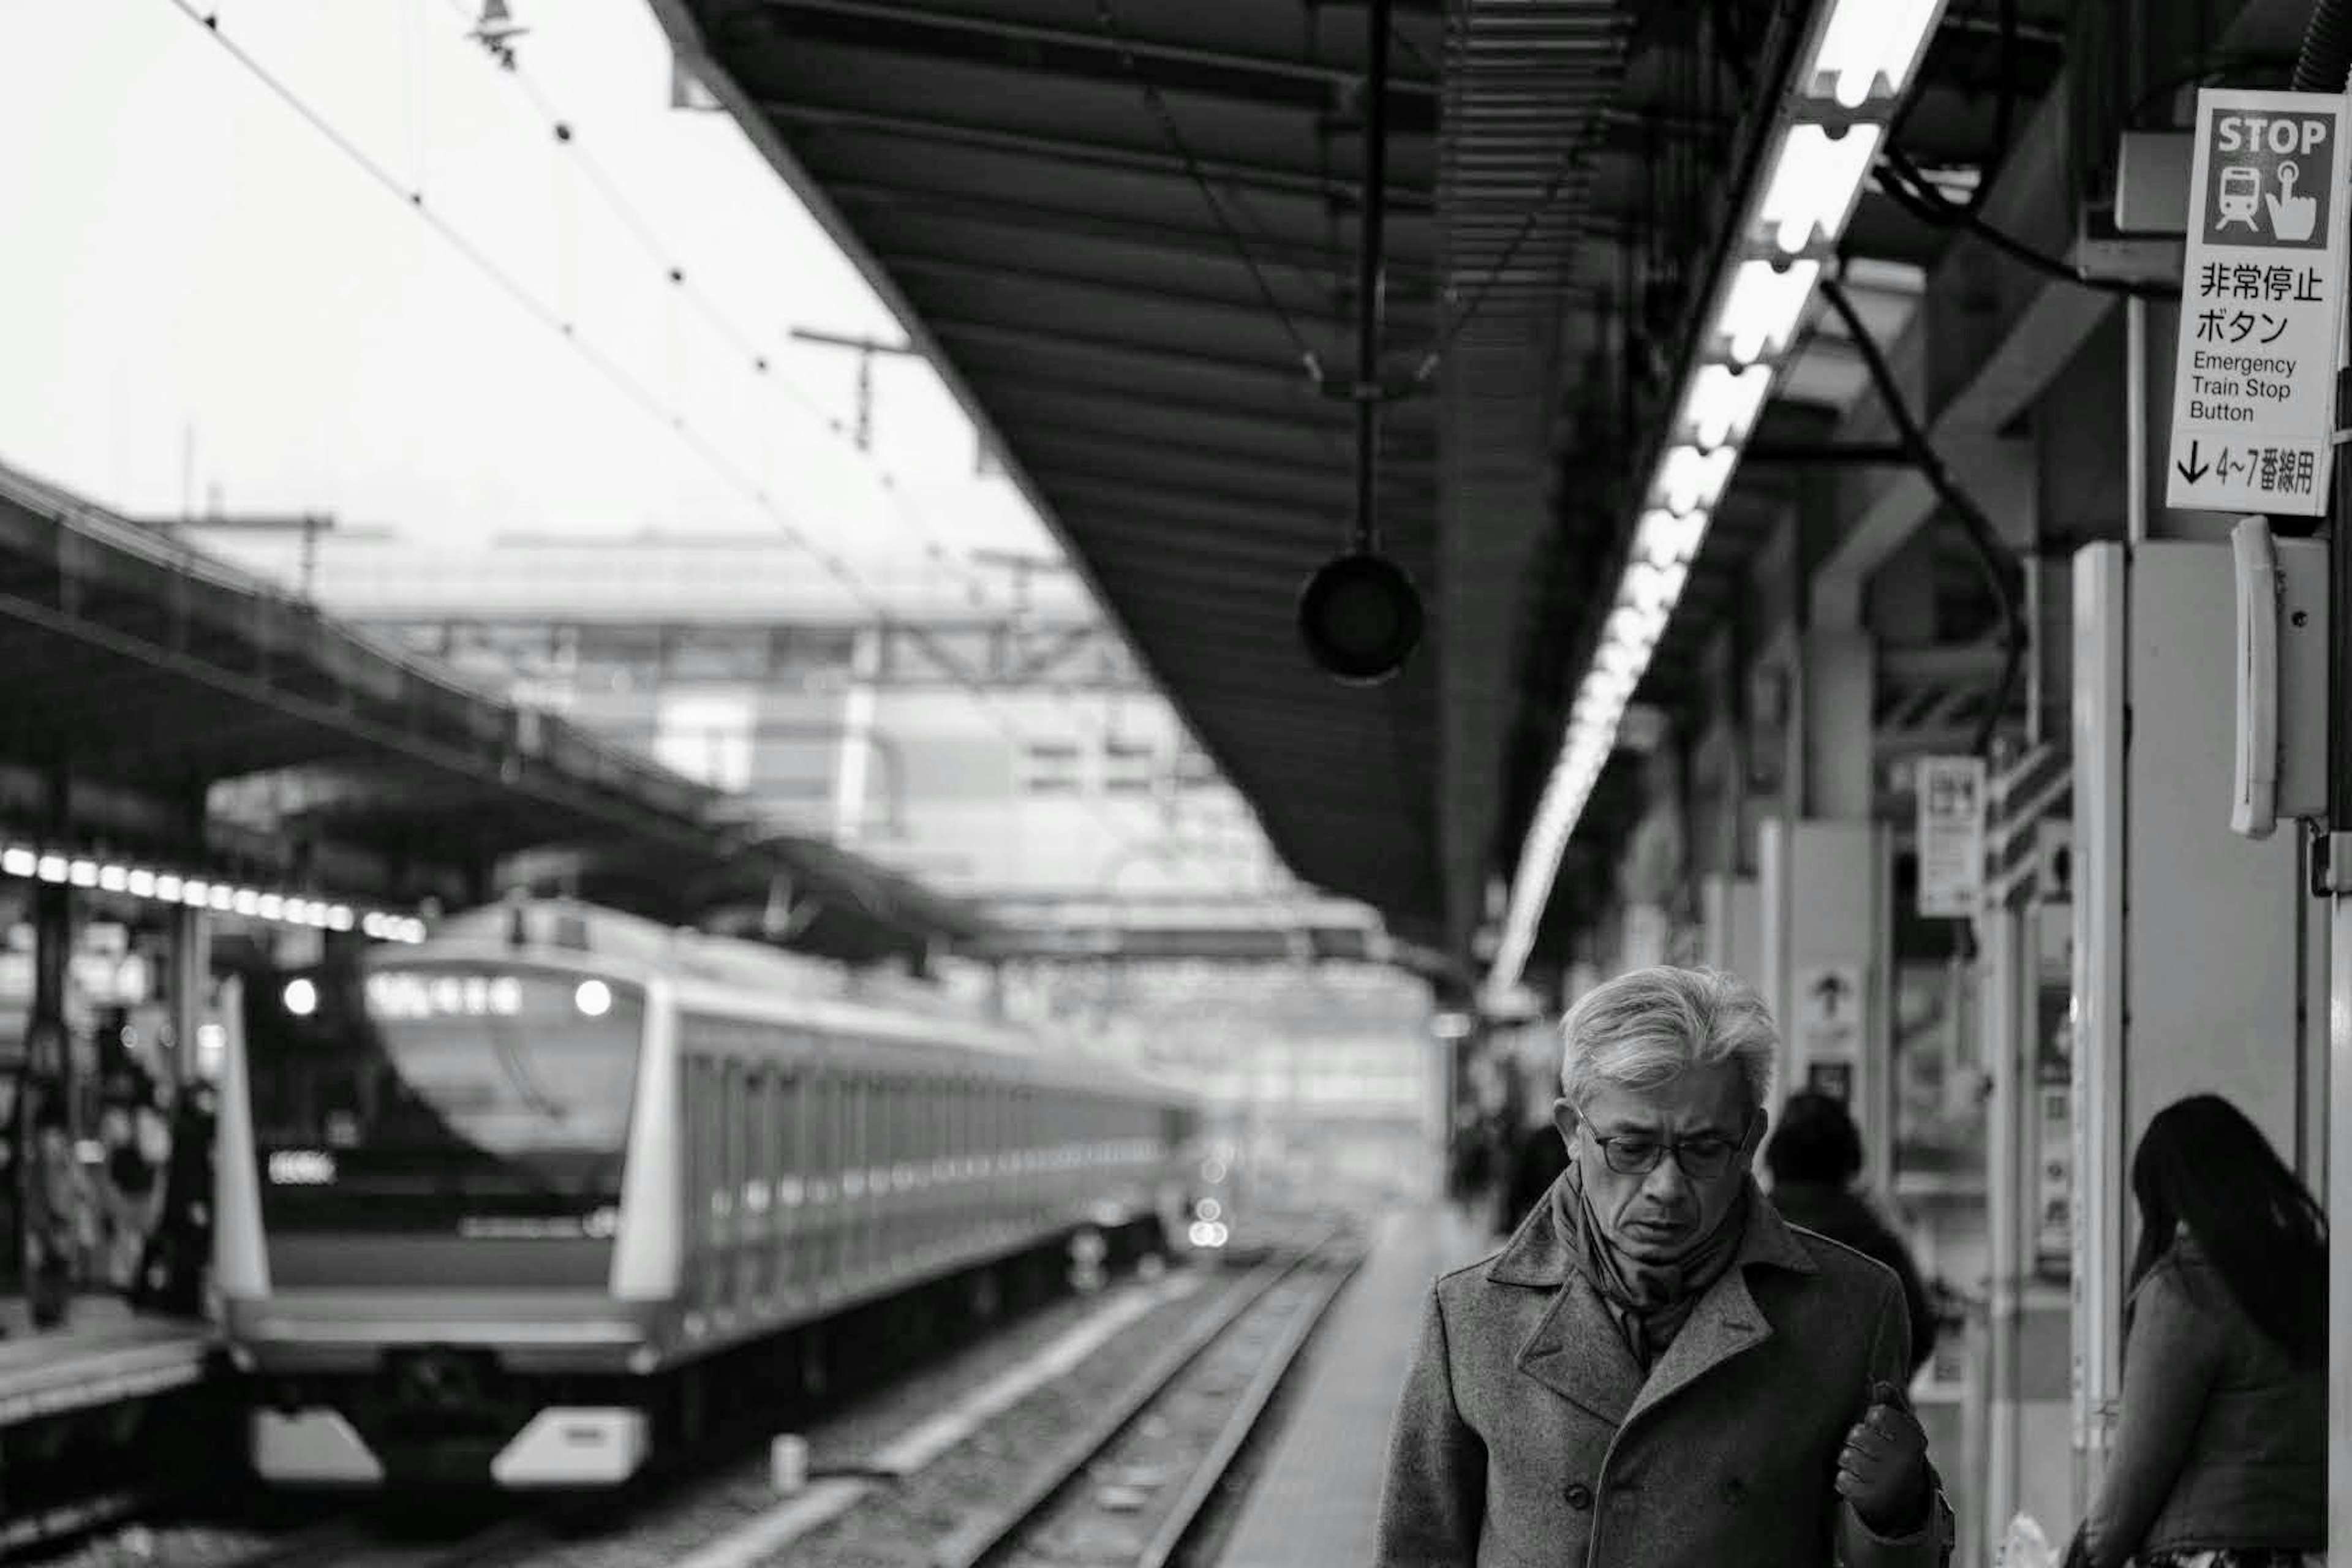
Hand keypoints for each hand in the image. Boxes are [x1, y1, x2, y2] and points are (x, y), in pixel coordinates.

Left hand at [1836, 1380, 1929, 1534]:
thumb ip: (1890, 1403)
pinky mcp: (1871, 1501)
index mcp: (1914, 1441)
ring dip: (1850, 1459)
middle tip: (1869, 1447)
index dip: (1873, 1417)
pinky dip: (1845, 1479)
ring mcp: (1888, 1484)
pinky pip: (1842, 1479)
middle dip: (1857, 1438)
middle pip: (1857, 1434)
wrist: (1905, 1498)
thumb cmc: (1898, 1452)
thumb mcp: (1902, 1427)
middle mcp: (1904, 1463)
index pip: (1878, 1413)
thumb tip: (1878, 1383)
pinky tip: (1860, 1481)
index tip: (1880, 1426)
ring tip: (1865, 1464)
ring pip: (1847, 1457)